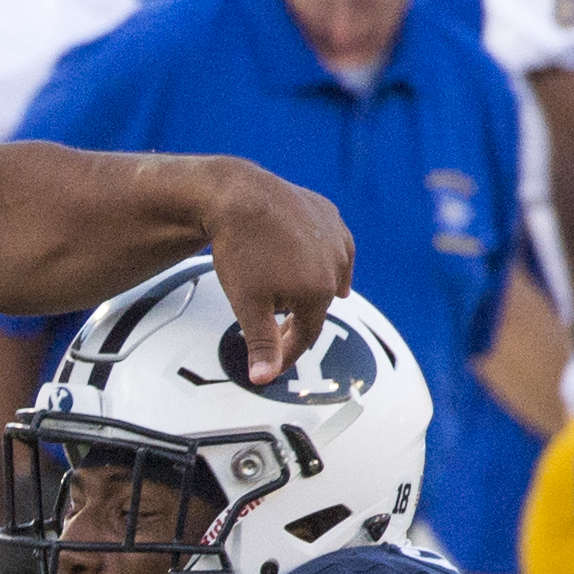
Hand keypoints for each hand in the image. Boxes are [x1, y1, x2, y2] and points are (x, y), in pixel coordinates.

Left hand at [197, 160, 353, 385]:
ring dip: (313, 288)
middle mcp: (335, 266)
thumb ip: (262, 345)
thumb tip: (263, 379)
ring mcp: (335, 238)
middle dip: (296, 319)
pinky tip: (319, 262)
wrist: (238, 194)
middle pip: (318, 305)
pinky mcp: (328, 214)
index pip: (308, 334)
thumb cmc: (242, 248)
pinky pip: (332, 244)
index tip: (276, 359)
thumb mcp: (247, 305)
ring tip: (298, 296)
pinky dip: (324, 256)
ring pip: (329, 274)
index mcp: (318, 293)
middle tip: (275, 329)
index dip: (289, 351)